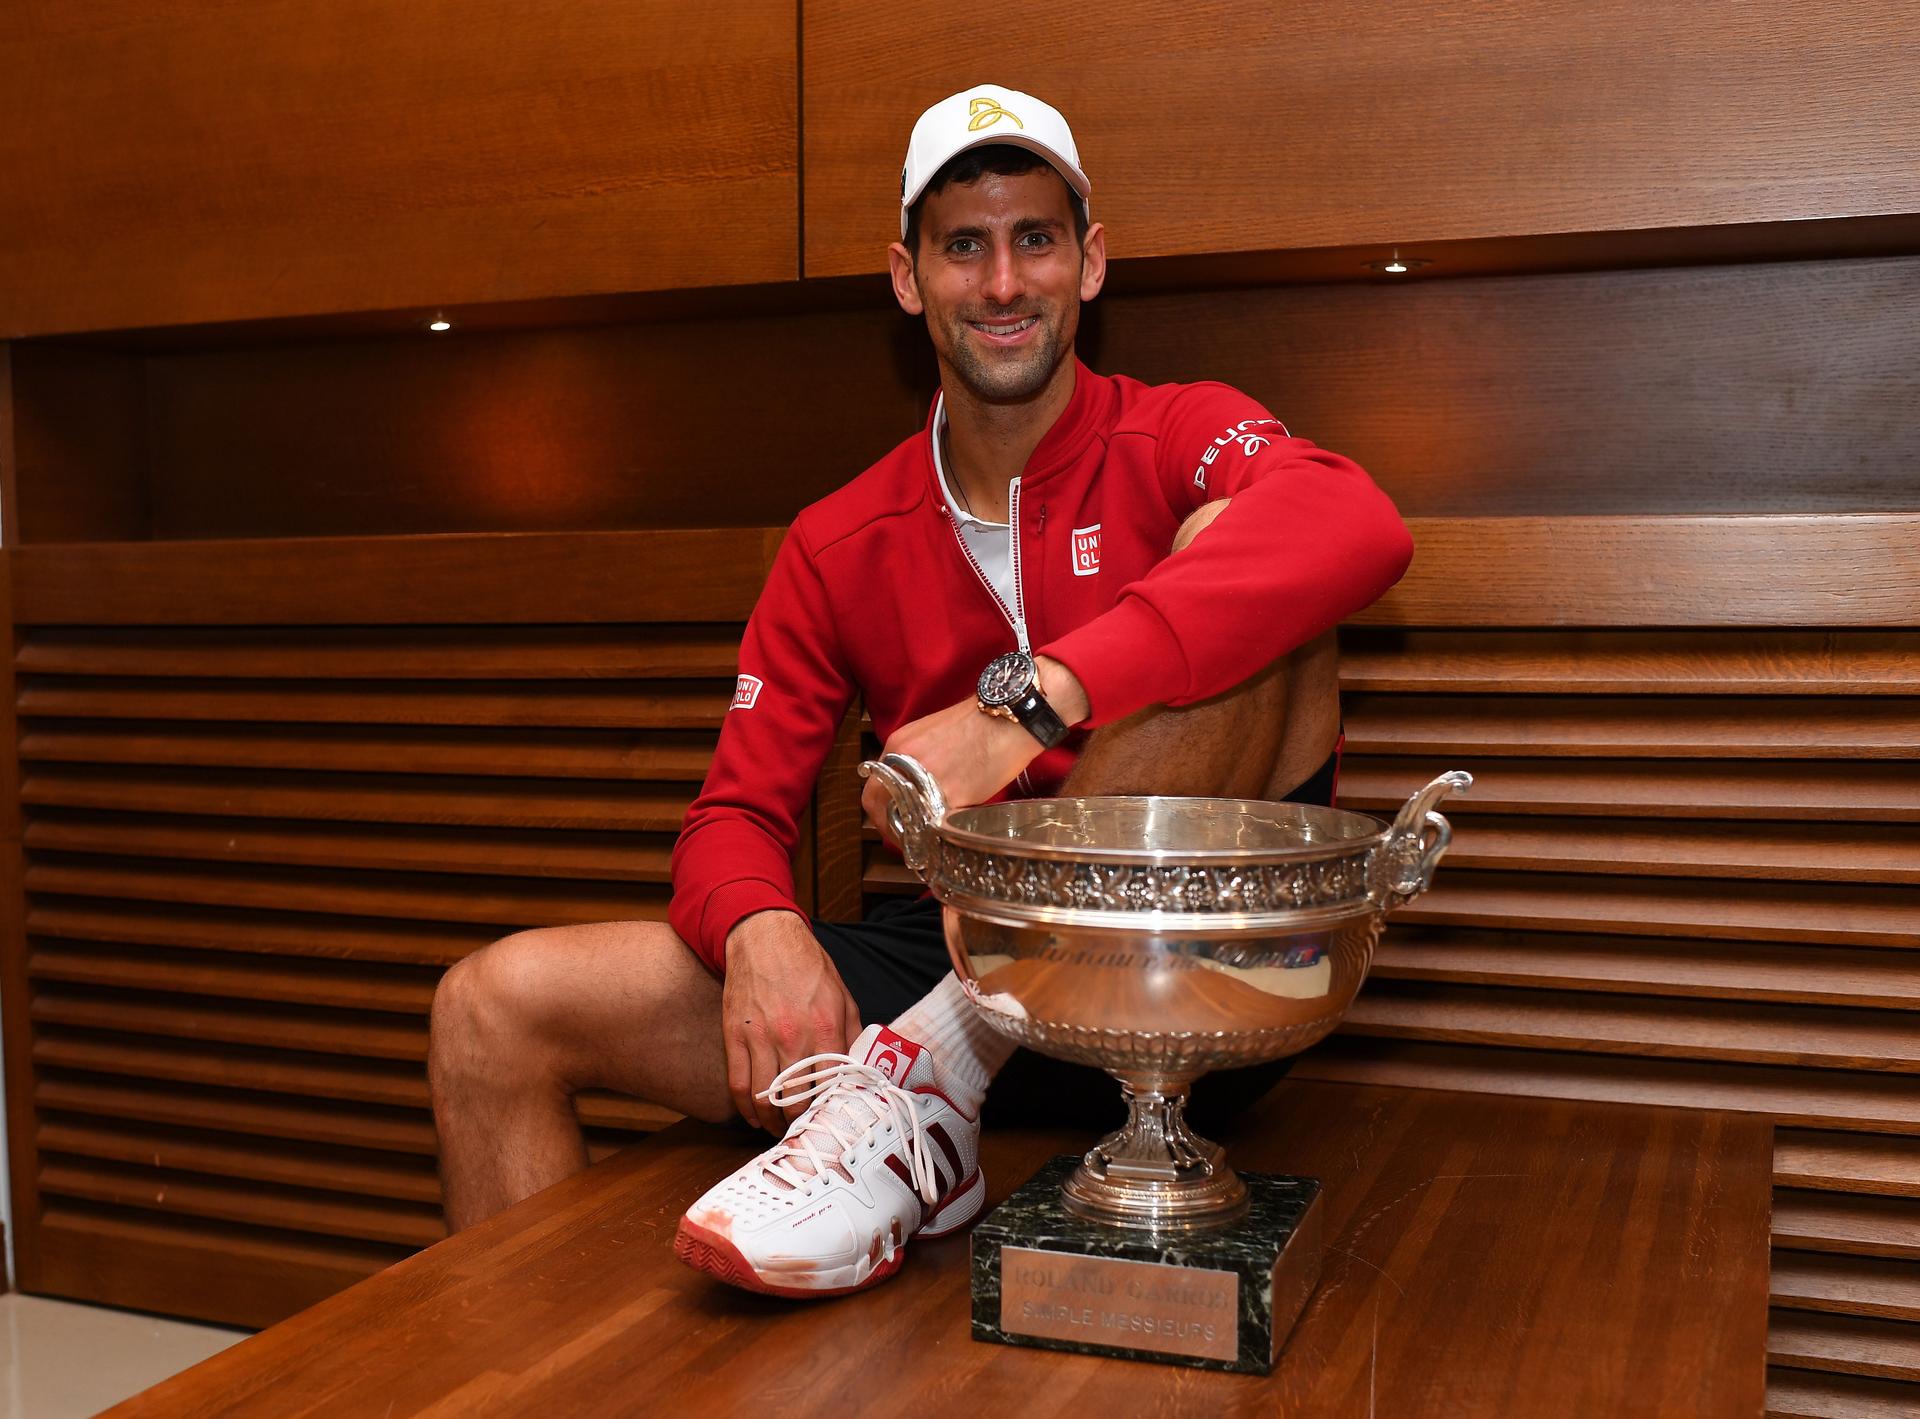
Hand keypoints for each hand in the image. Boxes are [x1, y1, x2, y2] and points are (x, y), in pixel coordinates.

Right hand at [720, 911, 862, 1132]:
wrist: (764, 937)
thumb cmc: (807, 965)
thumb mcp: (842, 994)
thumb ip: (851, 1033)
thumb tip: (861, 1067)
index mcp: (826, 1027)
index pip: (831, 1084)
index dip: (831, 1109)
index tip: (832, 1120)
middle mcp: (793, 1036)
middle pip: (797, 1098)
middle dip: (802, 1121)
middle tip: (806, 1131)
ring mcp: (760, 1037)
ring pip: (766, 1097)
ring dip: (774, 1122)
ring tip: (781, 1130)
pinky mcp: (735, 1035)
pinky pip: (738, 1083)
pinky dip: (746, 1108)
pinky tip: (754, 1117)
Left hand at [862, 657, 1088, 837]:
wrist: (1011, 715)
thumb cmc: (980, 721)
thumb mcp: (933, 734)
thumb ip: (915, 760)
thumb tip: (913, 787)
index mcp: (898, 746)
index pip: (873, 787)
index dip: (880, 808)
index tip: (893, 818)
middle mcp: (904, 763)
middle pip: (877, 805)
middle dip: (888, 825)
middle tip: (904, 836)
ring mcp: (925, 781)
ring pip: (905, 818)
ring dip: (911, 831)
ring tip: (925, 836)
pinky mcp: (952, 796)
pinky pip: (935, 824)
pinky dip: (938, 832)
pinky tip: (947, 831)